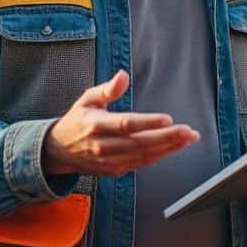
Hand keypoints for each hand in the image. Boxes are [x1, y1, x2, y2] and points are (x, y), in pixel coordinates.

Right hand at [42, 70, 198, 176]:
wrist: (58, 150)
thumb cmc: (77, 120)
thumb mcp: (87, 98)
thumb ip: (107, 89)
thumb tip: (123, 76)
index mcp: (96, 125)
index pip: (126, 124)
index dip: (148, 123)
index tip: (168, 119)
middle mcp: (104, 146)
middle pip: (140, 143)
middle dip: (167, 138)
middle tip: (188, 131)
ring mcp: (109, 161)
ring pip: (144, 156)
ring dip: (169, 148)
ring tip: (188, 138)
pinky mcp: (115, 170)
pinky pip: (141, 164)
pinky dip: (160, 156)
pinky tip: (174, 148)